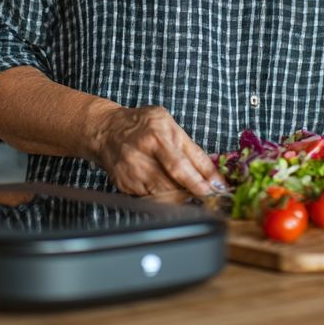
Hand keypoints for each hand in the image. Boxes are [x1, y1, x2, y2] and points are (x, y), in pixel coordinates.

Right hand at [86, 104, 222, 196]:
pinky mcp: (124, 185)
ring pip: (162, 196)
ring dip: (180, 199)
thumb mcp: (171, 126)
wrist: (107, 130)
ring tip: (190, 193)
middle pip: (171, 185)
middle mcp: (141, 155)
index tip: (216, 190)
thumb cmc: (143, 125)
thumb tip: (214, 177)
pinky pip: (149, 199)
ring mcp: (130, 172)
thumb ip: (193, 151)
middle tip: (208, 195)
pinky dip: (163, 199)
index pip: (180, 165)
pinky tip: (169, 192)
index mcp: (156, 136)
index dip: (199, 181)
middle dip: (193, 193)